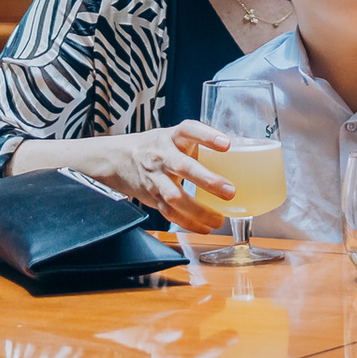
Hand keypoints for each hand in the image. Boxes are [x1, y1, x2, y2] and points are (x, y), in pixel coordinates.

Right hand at [47, 124, 236, 229]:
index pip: (189, 130)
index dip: (207, 136)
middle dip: (208, 181)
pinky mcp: (151, 196)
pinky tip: (205, 227)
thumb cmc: (156, 147)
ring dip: (199, 210)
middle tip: (230, 191)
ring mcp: (155, 177)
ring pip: (175, 196)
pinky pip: (169, 213)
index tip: (226, 144)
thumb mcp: (174, 137)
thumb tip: (238, 154)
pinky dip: (188, 223)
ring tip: (219, 219)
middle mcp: (161, 155)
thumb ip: (198, 145)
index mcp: (171, 136)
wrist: (118, 159)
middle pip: (183, 167)